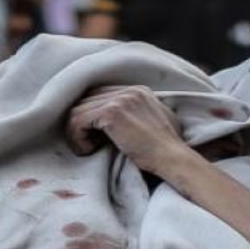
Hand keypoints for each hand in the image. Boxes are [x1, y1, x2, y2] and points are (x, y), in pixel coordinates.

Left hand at [66, 86, 189, 173]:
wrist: (173, 158)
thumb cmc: (166, 149)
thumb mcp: (156, 123)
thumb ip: (138, 115)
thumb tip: (114, 123)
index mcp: (138, 91)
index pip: (99, 95)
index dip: (91, 117)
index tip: (94, 137)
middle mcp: (129, 90)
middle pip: (86, 100)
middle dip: (82, 124)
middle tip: (88, 144)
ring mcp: (120, 99)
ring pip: (77, 110)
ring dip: (77, 133)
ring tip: (88, 149)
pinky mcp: (111, 112)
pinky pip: (77, 121)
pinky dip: (77, 138)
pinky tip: (88, 150)